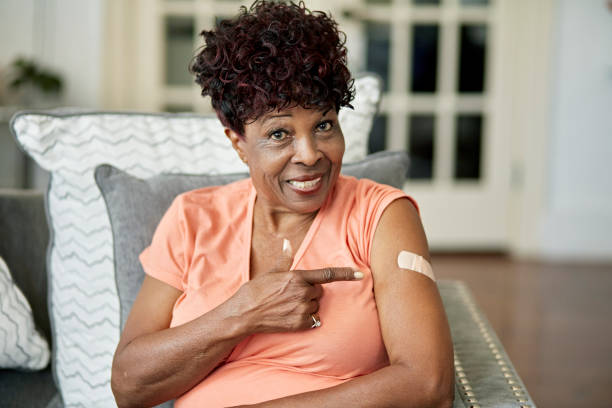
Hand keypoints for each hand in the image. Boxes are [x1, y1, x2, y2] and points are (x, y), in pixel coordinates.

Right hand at [232, 241, 362, 332]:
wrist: (244, 314)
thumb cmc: (255, 291)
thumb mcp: (270, 272)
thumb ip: (284, 258)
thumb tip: (287, 242)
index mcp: (297, 277)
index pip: (328, 274)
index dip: (346, 274)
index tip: (361, 274)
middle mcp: (302, 292)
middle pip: (319, 290)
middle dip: (310, 291)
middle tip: (290, 294)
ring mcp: (302, 309)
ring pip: (315, 305)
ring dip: (307, 305)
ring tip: (287, 305)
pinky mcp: (300, 324)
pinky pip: (313, 319)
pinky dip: (306, 318)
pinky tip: (290, 316)